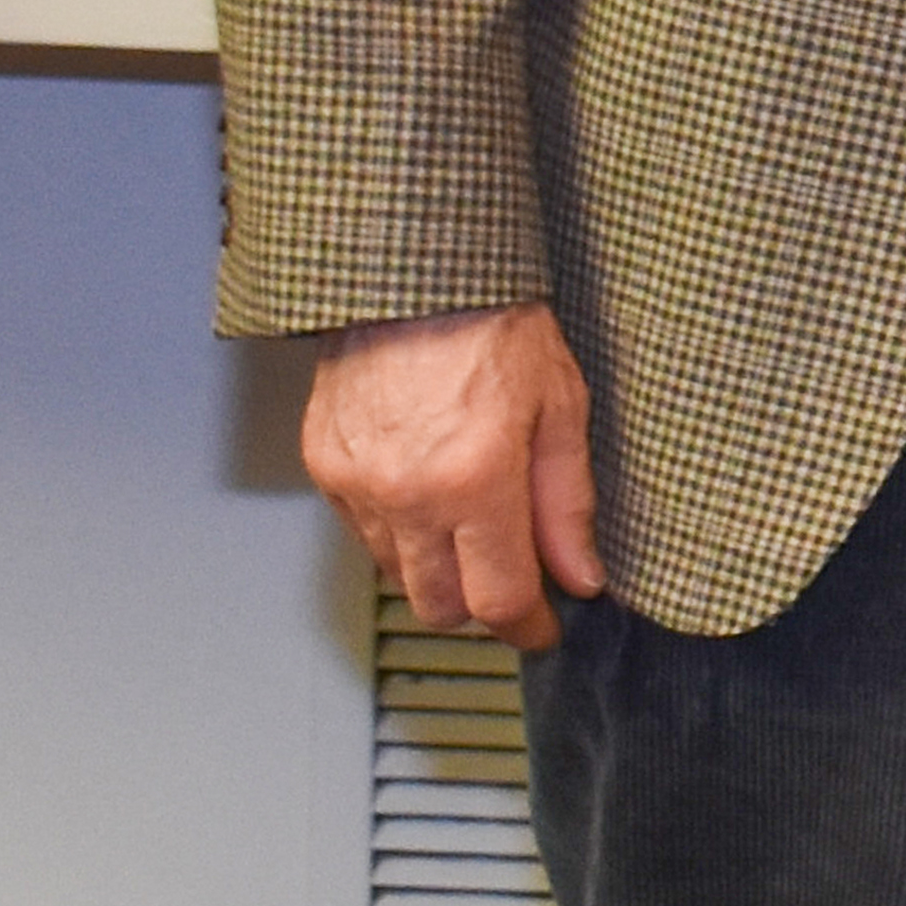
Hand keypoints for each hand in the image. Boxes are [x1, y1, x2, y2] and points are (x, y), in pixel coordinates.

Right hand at [304, 302, 604, 648]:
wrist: (415, 276)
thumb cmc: (495, 326)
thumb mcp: (561, 409)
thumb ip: (567, 504)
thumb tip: (582, 575)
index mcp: (474, 481)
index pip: (499, 597)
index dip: (528, 626)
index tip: (545, 628)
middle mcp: (406, 495)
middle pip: (440, 605)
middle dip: (481, 604)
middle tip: (514, 576)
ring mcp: (356, 485)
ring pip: (397, 575)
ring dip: (438, 568)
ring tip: (473, 523)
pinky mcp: (323, 469)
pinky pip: (362, 534)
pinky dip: (397, 532)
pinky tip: (427, 493)